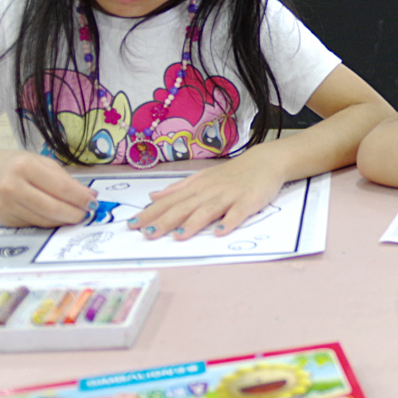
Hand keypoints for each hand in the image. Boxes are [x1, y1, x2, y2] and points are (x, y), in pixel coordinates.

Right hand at [0, 149, 95, 227]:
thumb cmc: (13, 164)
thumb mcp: (39, 162)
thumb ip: (64, 179)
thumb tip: (89, 196)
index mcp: (24, 167)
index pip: (60, 188)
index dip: (80, 198)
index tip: (93, 202)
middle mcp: (12, 187)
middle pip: (52, 208)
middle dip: (75, 214)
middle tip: (87, 213)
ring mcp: (6, 206)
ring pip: (44, 220)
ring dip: (64, 220)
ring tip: (74, 214)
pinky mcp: (4, 220)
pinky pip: (34, 224)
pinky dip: (49, 221)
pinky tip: (55, 216)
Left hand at [131, 156, 285, 239]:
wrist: (264, 161)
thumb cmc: (232, 173)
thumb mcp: (201, 178)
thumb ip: (178, 189)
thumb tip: (153, 197)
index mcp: (196, 187)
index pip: (169, 201)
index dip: (151, 213)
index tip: (132, 224)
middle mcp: (209, 191)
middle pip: (184, 207)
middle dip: (165, 221)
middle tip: (148, 235)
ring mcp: (228, 196)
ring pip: (208, 210)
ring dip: (193, 223)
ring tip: (179, 236)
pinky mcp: (248, 201)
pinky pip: (237, 213)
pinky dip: (229, 222)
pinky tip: (220, 232)